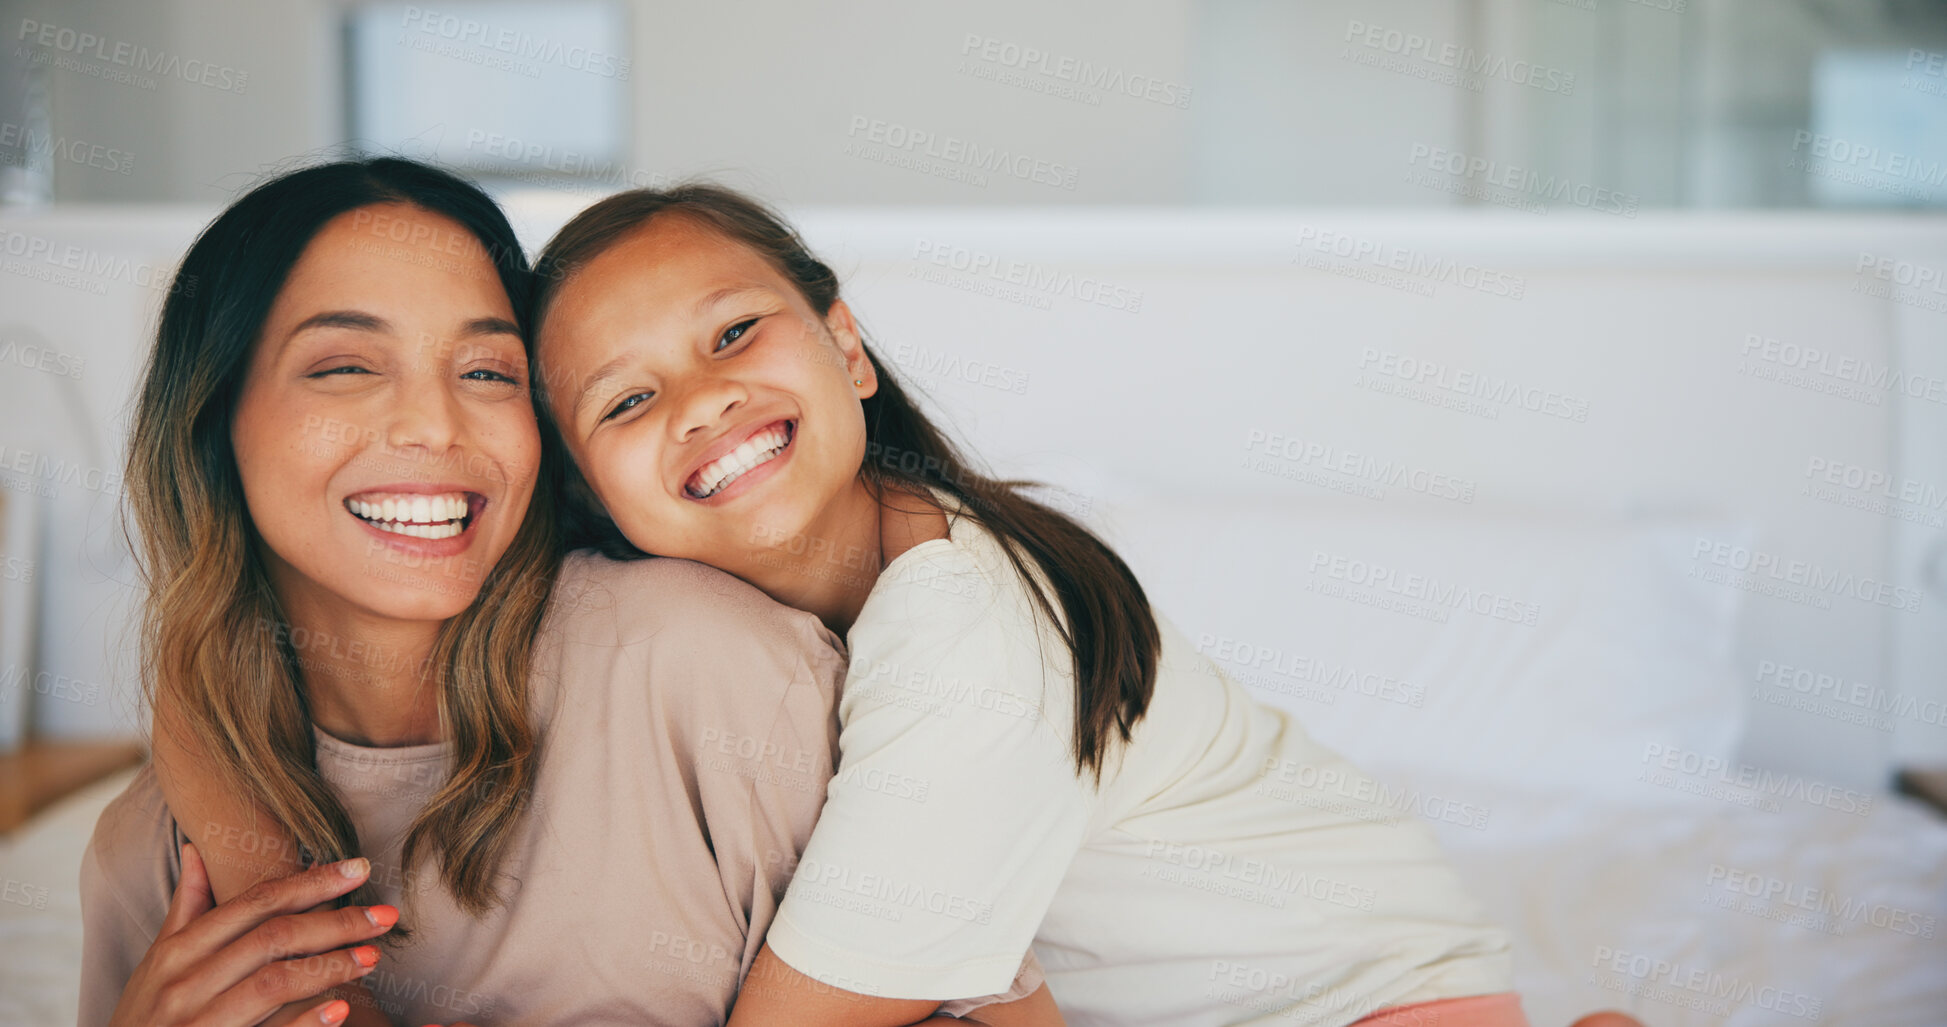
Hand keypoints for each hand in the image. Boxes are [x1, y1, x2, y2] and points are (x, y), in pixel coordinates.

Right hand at [108, 842, 398, 1026]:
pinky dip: (304, 1022)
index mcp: (178, 951)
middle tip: (387, 916)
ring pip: (273, 982)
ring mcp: (196, 1021)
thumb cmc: (143, 1017)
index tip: (362, 867)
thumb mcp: (157, 964)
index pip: (256, 904)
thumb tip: (195, 850)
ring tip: (373, 959)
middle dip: (336, 923)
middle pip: (274, 937)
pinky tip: (340, 1010)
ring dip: (329, 967)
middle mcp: (184, 982)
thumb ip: (185, 910)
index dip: (312, 882)